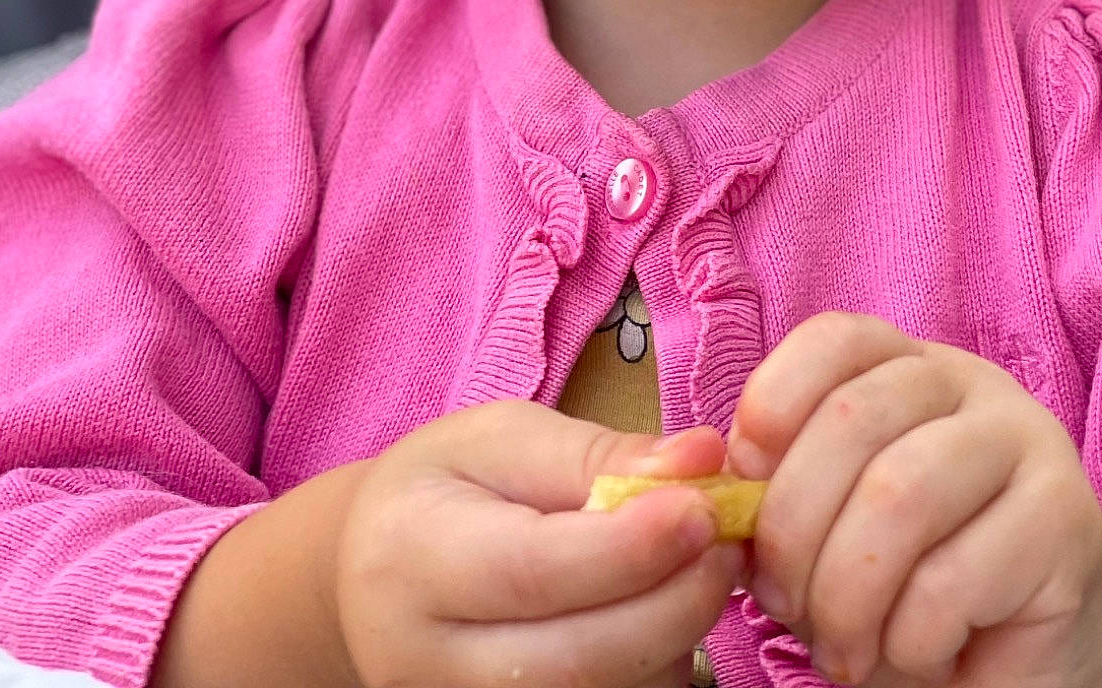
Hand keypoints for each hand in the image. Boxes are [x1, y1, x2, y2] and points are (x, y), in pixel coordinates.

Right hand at [334, 402, 744, 687]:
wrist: (373, 576)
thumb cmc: (444, 490)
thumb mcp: (499, 438)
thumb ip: (596, 452)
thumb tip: (701, 460)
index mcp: (412, 558)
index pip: (532, 571)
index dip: (629, 548)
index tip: (704, 507)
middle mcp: (425, 662)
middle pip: (576, 659)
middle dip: (674, 602)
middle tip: (729, 542)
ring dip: (673, 640)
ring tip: (695, 569)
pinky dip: (652, 672)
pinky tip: (660, 615)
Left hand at [725, 313, 1101, 687]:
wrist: (1029, 667)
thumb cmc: (910, 595)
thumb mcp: (830, 531)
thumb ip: (778, 496)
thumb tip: (709, 492)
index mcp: (909, 367)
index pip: (832, 339)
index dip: (772, 404)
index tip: (745, 490)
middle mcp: (973, 385)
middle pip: (851, 419)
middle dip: (794, 531)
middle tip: (788, 610)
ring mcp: (1028, 443)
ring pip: (899, 493)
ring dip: (847, 594)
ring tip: (844, 650)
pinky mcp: (1066, 524)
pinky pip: (952, 577)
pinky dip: (910, 637)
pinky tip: (919, 656)